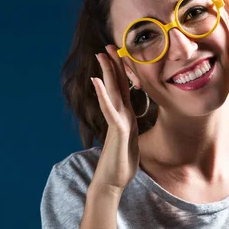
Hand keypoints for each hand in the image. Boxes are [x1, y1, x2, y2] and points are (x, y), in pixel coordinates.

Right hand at [90, 44, 139, 193]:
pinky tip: (98, 82)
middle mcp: (120, 116)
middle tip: (107, 46)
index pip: (124, 90)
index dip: (122, 72)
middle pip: (117, 86)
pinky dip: (104, 96)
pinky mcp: (116, 132)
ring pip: (112, 93)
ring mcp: (117, 122)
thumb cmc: (121, 164)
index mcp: (126, 117)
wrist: (112, 182)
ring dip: (107, 74)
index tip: (120, 55)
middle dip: (113, 65)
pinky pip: (110, 110)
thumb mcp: (131, 143)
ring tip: (101, 56)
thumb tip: (129, 124)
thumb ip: (129, 130)